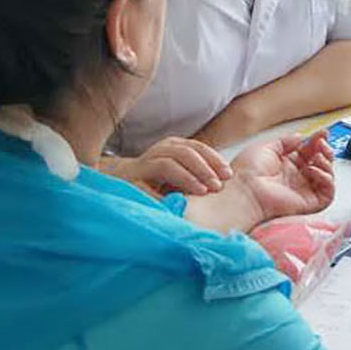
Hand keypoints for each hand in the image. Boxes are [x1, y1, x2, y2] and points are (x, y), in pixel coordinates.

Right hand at [109, 137, 232, 194]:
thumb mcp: (181, 173)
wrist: (122, 182)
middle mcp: (159, 151)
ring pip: (167, 164)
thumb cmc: (160, 180)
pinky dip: (161, 193)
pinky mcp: (131, 180)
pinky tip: (174, 203)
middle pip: (185, 153)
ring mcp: (144, 164)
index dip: (214, 160)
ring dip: (187, 178)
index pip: (198, 148)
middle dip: (204, 169)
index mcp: (174, 146)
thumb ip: (200, 174)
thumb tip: (226, 182)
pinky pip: (146, 184)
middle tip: (217, 186)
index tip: (228, 175)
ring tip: (202, 191)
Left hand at [230, 130, 335, 221]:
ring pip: (326, 177)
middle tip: (322, 144)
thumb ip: (285, 142)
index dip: (316, 142)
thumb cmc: (248, 171)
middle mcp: (295, 177)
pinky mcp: (309, 203)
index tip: (322, 132)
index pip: (308, 152)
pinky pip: (327, 193)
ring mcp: (303, 190)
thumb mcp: (266, 147)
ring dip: (327, 164)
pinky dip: (326, 180)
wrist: (244, 190)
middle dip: (325, 151)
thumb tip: (300, 137)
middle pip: (320, 163)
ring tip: (317, 157)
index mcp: (285, 164)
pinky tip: (314, 170)